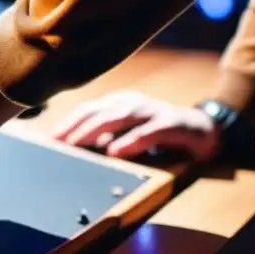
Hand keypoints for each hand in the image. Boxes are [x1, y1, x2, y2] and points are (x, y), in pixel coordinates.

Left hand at [53, 90, 219, 160]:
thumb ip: (104, 138)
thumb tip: (73, 148)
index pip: (88, 109)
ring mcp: (152, 110)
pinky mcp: (172, 123)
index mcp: (118, 102)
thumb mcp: (128, 134)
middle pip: (98, 111)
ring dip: (95, 130)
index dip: (68, 122)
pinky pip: (149, 132)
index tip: (50, 138)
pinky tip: (116, 151)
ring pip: (119, 116)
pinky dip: (131, 141)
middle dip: (75, 126)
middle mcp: (132, 102)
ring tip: (77, 144)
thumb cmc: (158, 133)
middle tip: (58, 143)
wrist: (204, 130)